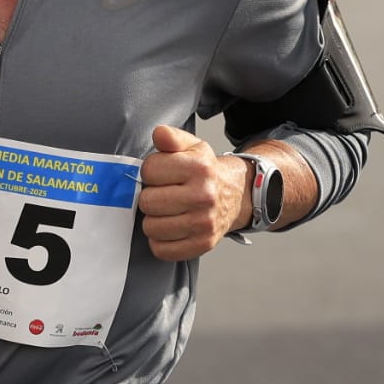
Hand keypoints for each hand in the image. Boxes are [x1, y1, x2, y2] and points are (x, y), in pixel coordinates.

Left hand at [137, 125, 249, 260]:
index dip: (150, 171)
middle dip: (150, 196)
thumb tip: (159, 134)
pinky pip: (162, 249)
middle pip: (147, 201)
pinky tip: (170, 228)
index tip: (160, 174)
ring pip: (151, 227)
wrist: (235, 196)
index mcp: (199, 168)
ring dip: (154, 219)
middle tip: (163, 194)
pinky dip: (160, 241)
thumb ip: (172, 137)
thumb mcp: (192, 147)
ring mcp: (203, 223)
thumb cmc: (206, 172)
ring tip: (166, 211)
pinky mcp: (202, 245)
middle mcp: (203, 196)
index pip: (149, 170)